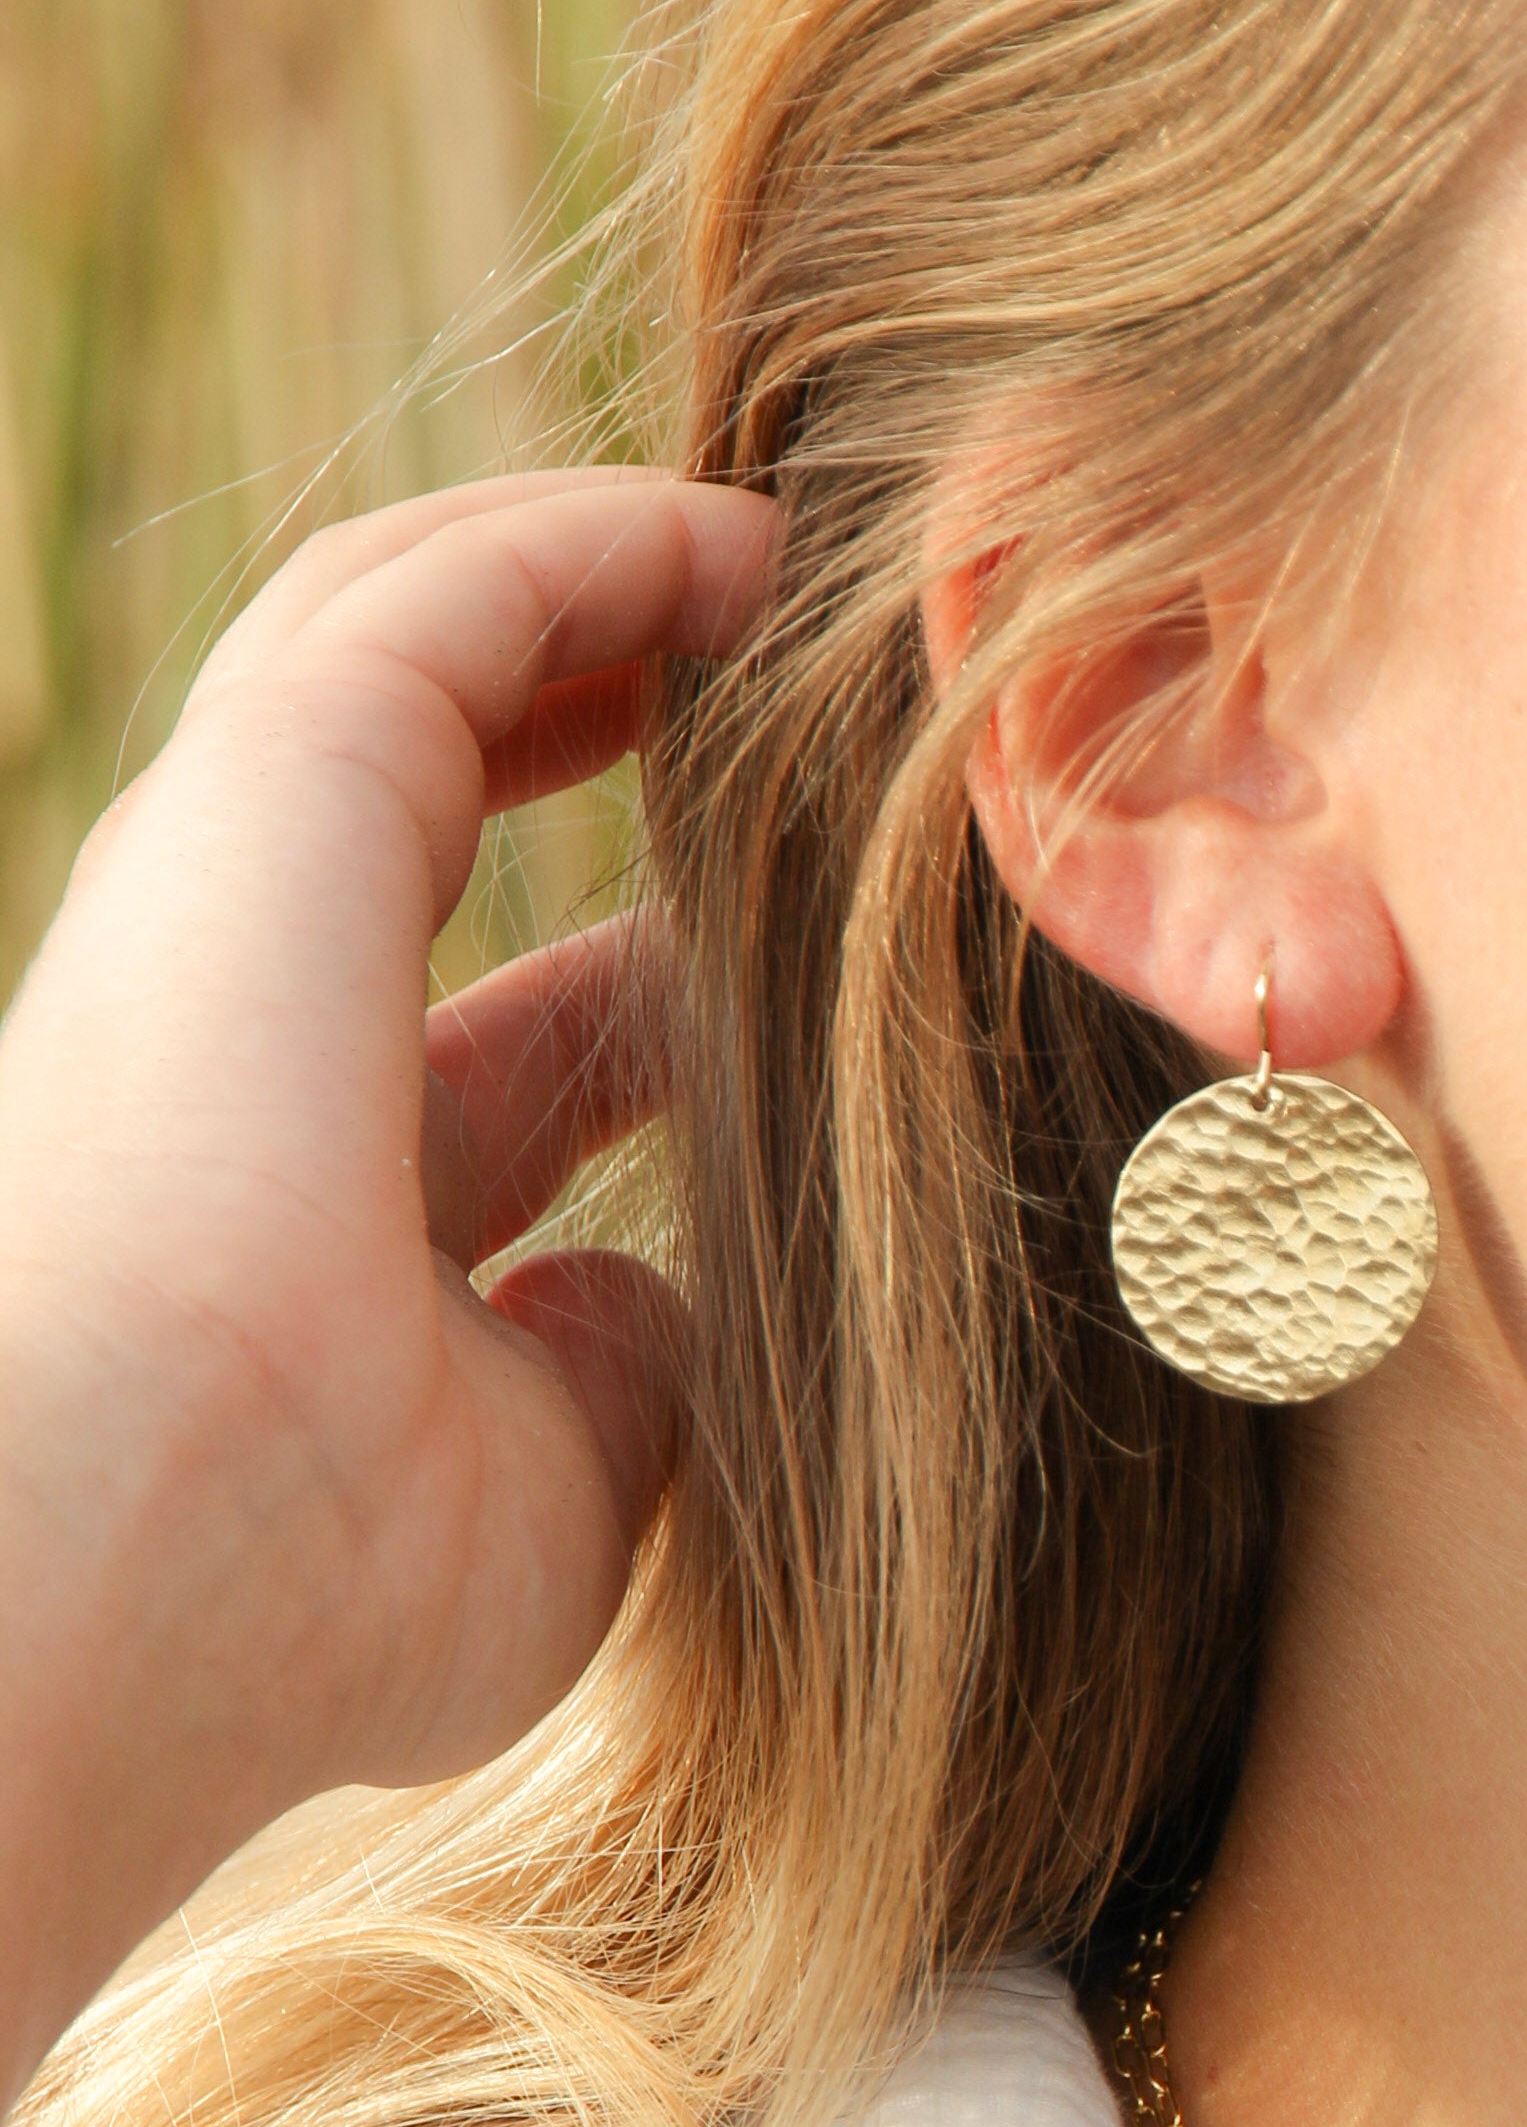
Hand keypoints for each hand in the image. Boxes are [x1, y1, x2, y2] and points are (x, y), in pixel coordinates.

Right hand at [0, 471, 777, 2106]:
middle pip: (432, 805)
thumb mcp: (543, 1490)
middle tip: (788, 689)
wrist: (123, 1556)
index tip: (803, 967)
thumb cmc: (303, 1586)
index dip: (653, 994)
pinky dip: (603, 542)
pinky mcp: (272, 779)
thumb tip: (679, 1295)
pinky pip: (455, 587)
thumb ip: (623, 1375)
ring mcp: (233, 887)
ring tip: (779, 570)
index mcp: (295, 1194)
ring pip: (412, 649)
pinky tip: (748, 540)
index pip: (508, 1050)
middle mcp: (239, 1015)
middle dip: (603, 724)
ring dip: (600, 592)